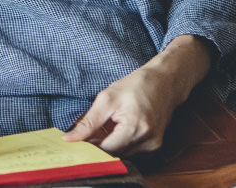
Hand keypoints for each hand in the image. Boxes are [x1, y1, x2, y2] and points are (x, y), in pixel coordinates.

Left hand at [63, 67, 183, 155]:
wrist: (166, 81)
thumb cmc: (137, 85)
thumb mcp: (107, 98)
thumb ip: (88, 122)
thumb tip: (69, 139)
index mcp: (135, 128)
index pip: (105, 150)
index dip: (90, 145)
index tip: (79, 139)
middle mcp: (147, 140)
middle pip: (114, 153)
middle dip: (101, 144)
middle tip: (94, 128)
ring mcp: (153, 144)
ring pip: (122, 153)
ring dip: (112, 143)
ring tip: (111, 124)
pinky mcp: (155, 145)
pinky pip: (132, 149)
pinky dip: (122, 141)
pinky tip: (121, 127)